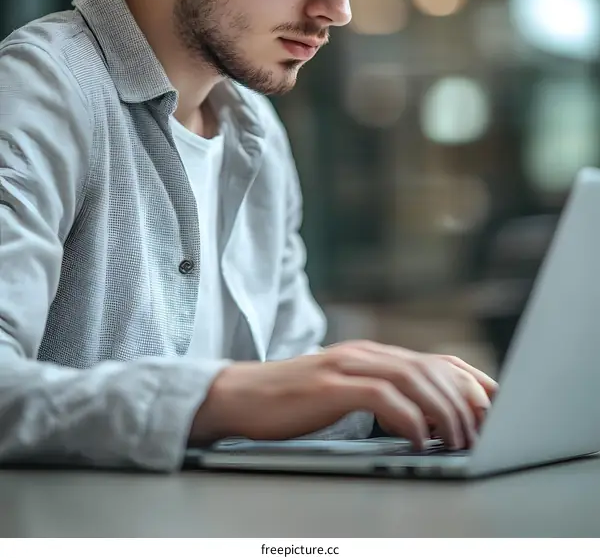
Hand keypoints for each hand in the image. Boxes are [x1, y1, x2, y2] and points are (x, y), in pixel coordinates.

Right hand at [191, 340, 496, 449]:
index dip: (472, 381)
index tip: (496, 408)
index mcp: (373, 355)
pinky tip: (420, 439)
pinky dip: (408, 418)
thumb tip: (427, 420)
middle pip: (432, 368)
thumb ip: (382, 395)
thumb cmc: (293, 402)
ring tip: (458, 441)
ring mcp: (347, 365)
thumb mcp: (346, 394)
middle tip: (486, 431)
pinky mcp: (330, 385)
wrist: (240, 396)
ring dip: (444, 412)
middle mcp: (366, 353)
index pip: (437, 360)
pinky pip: (382, 397)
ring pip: (414, 379)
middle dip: (466, 399)